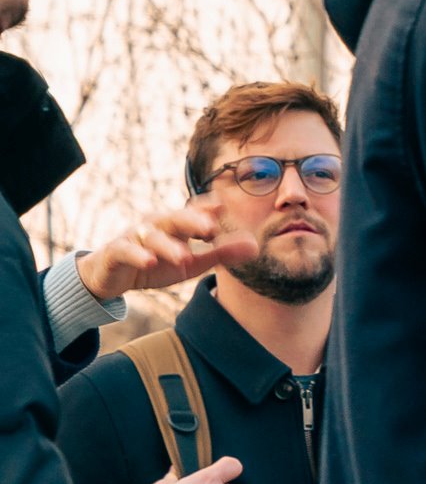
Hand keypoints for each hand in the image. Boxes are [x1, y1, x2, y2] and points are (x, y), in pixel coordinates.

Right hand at [78, 199, 260, 301]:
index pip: (193, 210)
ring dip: (168, 245)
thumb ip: (221, 253)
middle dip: (192, 220)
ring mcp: (134, 237)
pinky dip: (137, 255)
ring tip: (185, 257)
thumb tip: (256, 246)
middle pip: (174, 217)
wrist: (112, 276)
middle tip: (211, 229)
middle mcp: (156, 225)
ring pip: (151, 236)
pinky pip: (125, 250)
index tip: (224, 206)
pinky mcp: (115, 252)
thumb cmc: (157, 263)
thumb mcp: (193, 262)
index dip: (207, 208)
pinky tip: (150, 261)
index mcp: (176, 224)